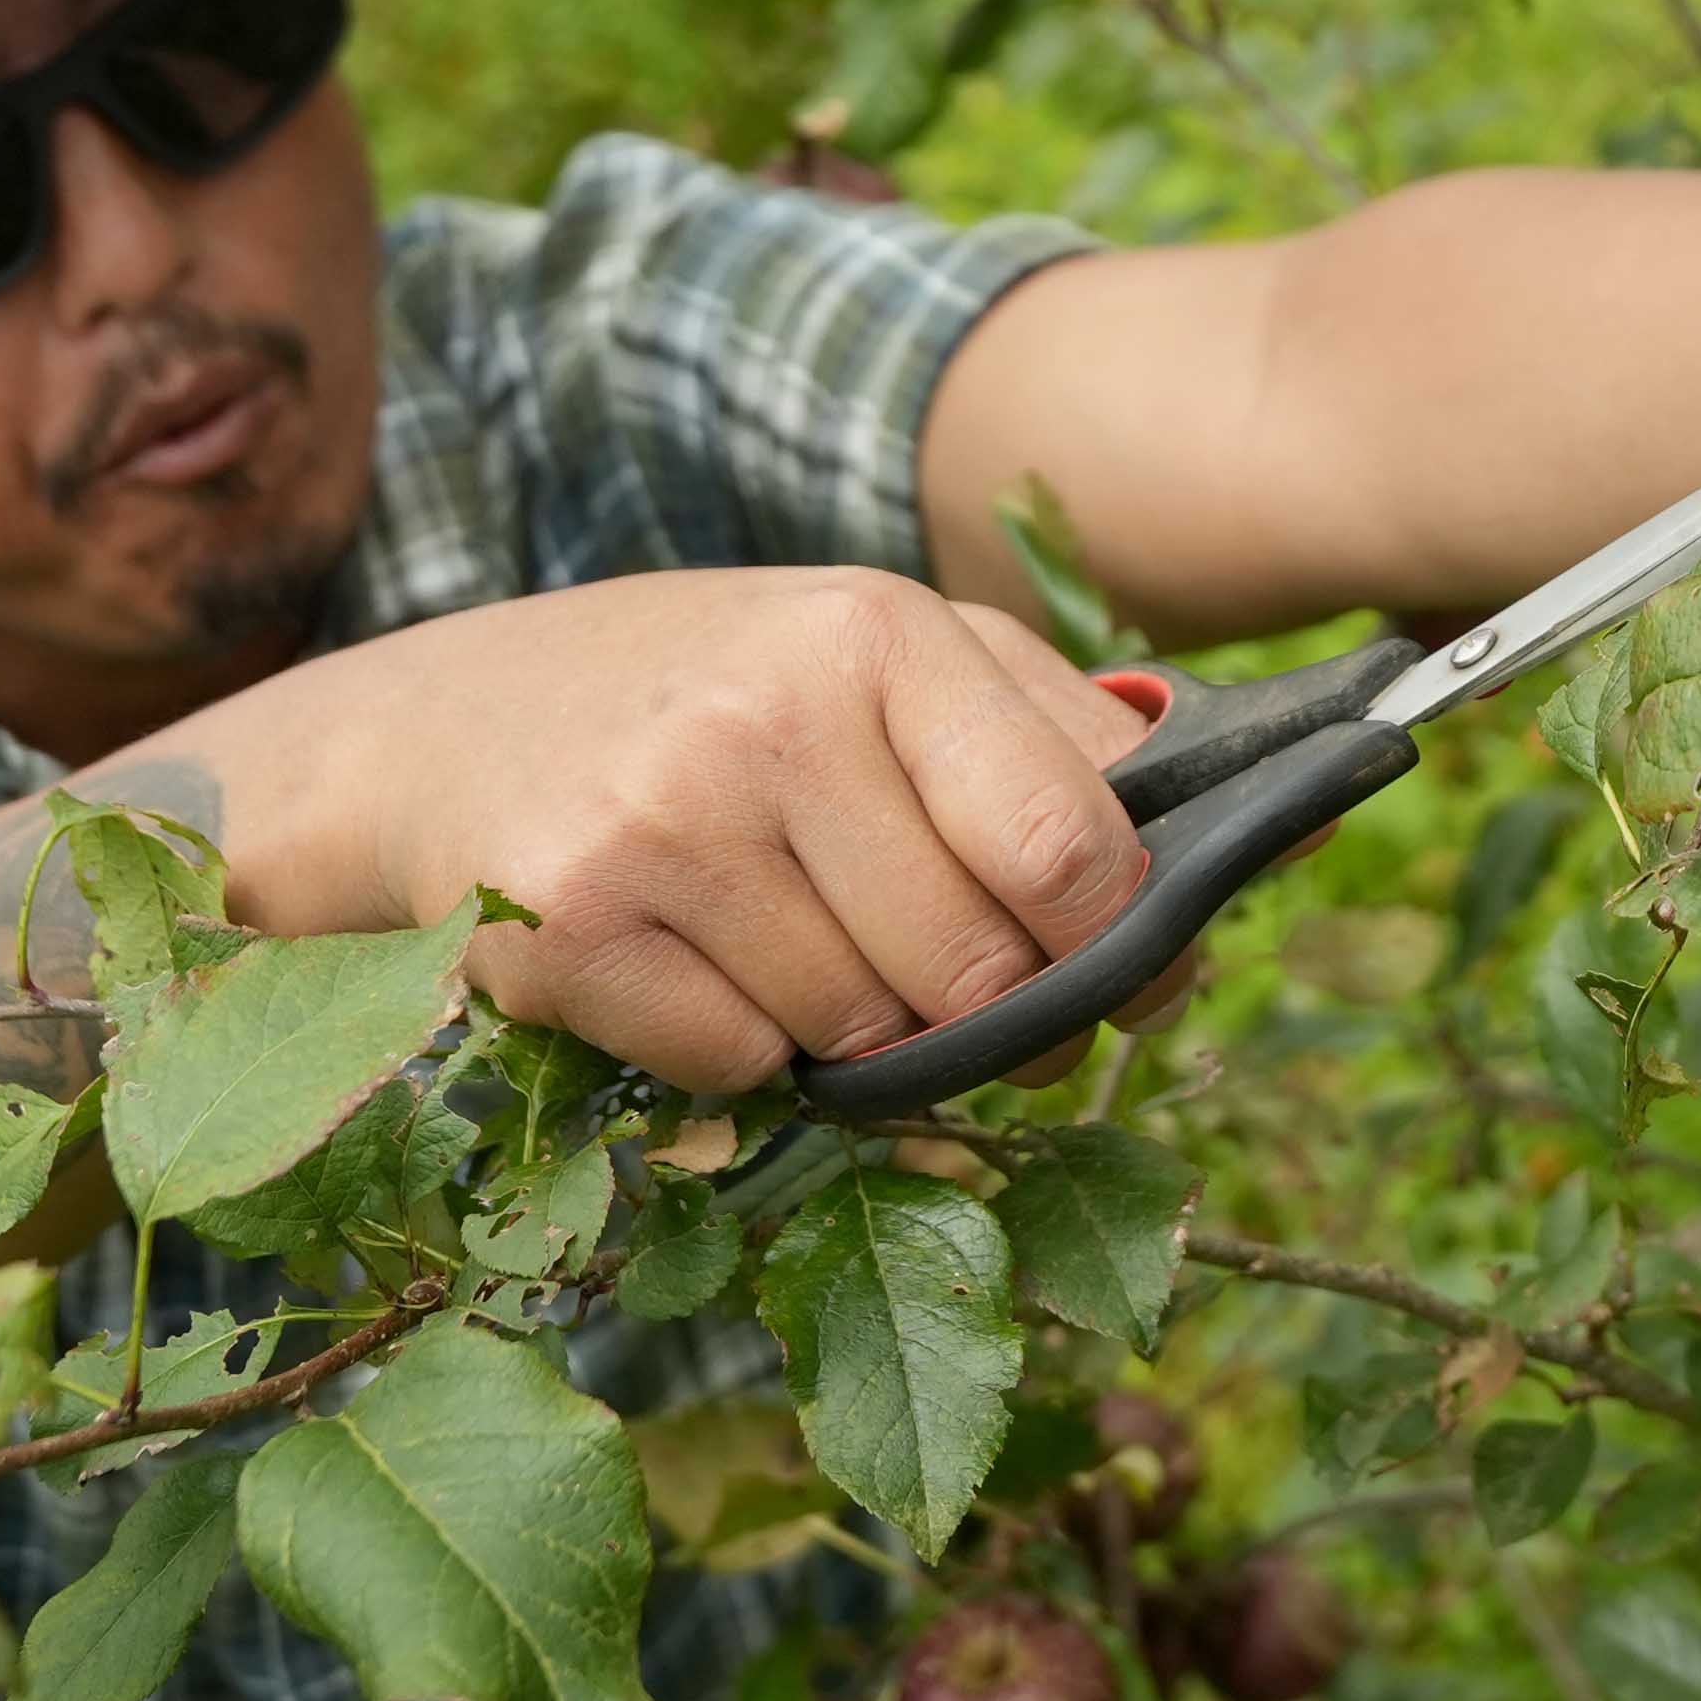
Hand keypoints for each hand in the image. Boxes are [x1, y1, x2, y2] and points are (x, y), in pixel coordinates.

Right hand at [211, 568, 1158, 1094]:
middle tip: (955, 993)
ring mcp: (662, 821)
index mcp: (880, 633)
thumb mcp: (888, 656)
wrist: (437, 725)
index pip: (1073, 844)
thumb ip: (1065, 732)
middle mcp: (773, 715)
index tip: (1119, 967)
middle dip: (990, 1012)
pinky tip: (693, 965)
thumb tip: (1263, 824)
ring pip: (861, 1031)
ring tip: (797, 941)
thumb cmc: (713, 692)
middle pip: (975, 967)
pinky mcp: (567, 926)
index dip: (1120, 942)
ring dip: (857, 1031)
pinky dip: (740, 1053)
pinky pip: (739, 1067)